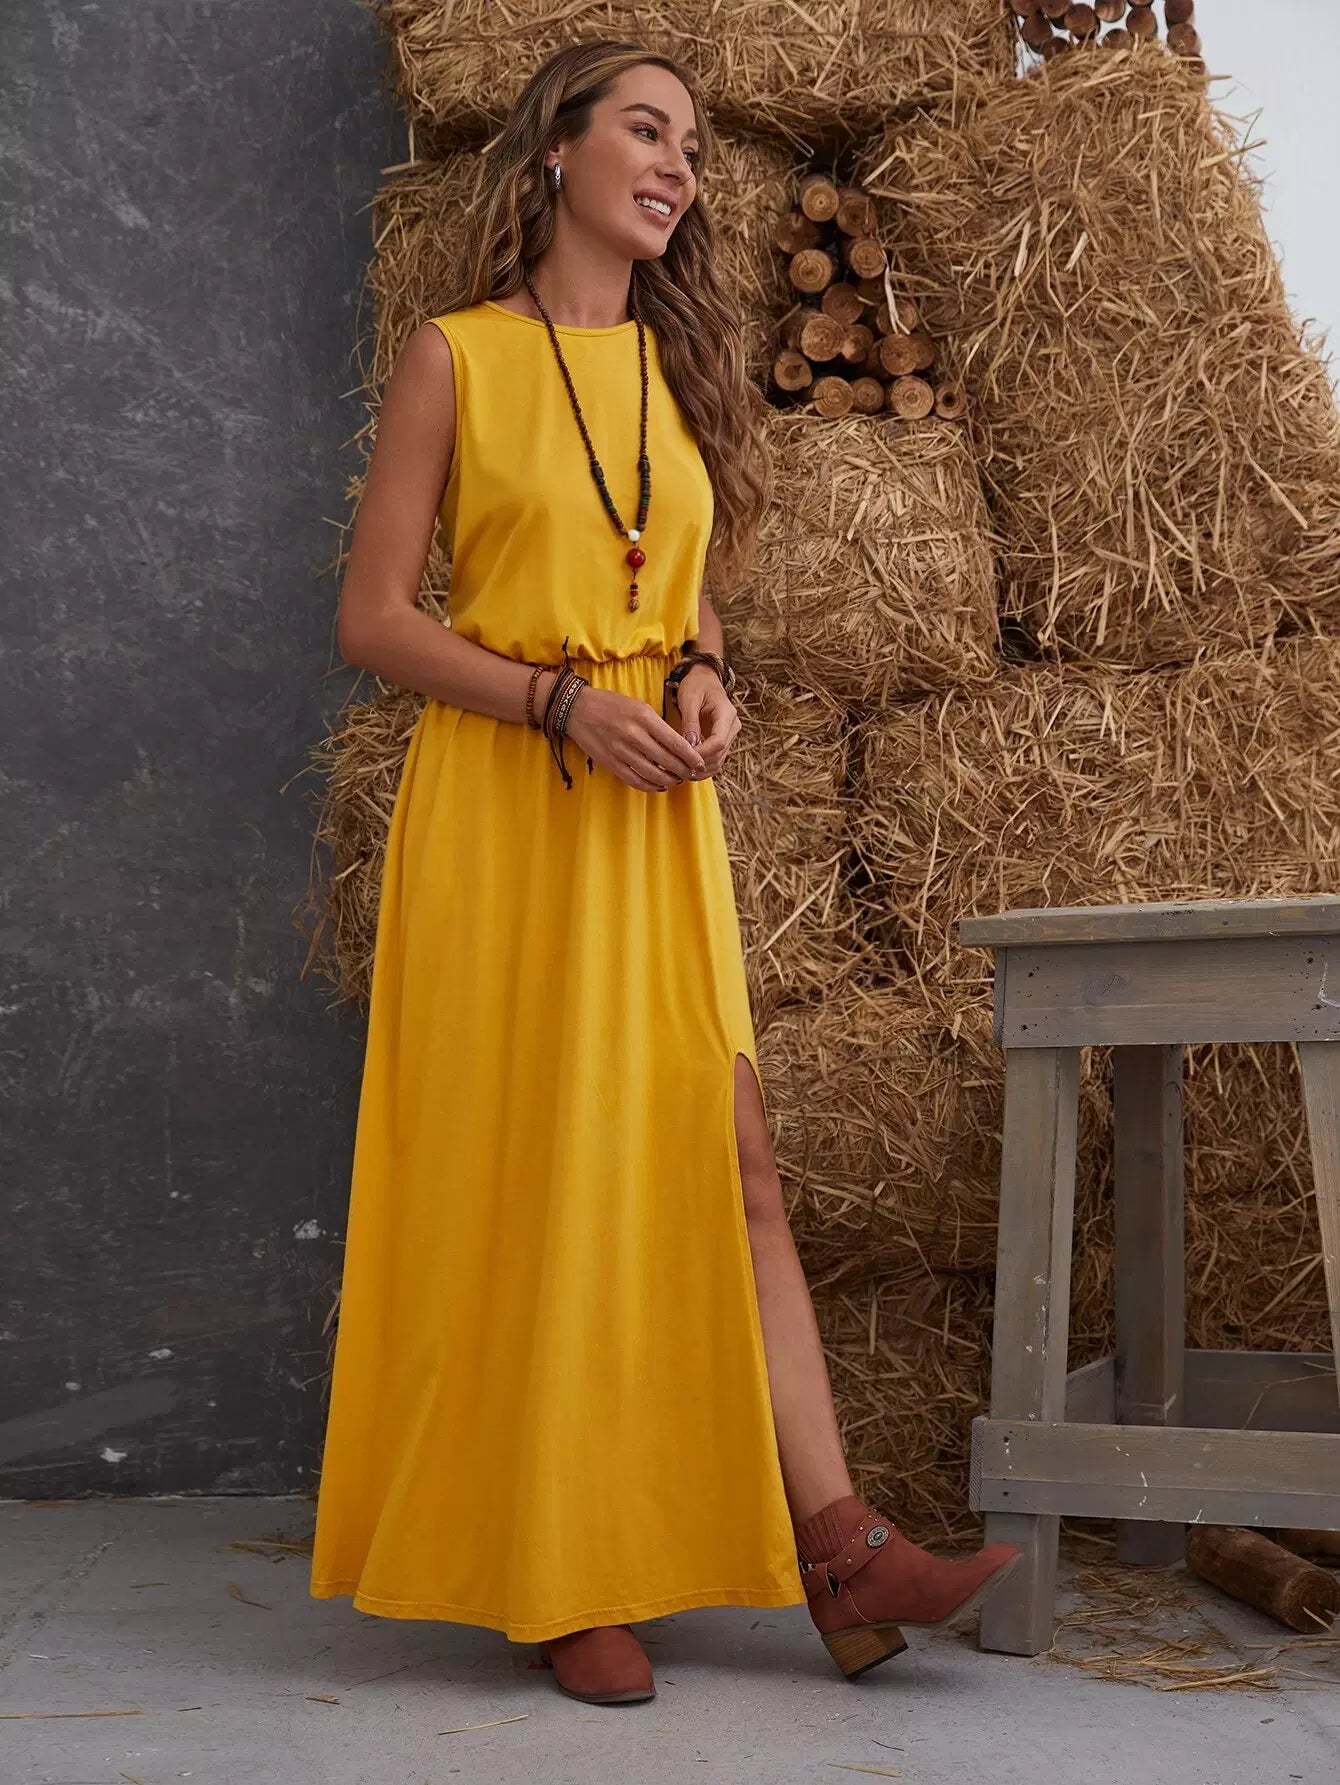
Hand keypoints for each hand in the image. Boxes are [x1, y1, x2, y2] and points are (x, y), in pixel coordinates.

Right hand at [564, 685, 707, 792]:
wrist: (577, 709)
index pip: (676, 743)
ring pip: (653, 774)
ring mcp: (621, 751)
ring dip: (669, 780)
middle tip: (691, 773)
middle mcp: (634, 735)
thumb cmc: (611, 705)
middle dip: (683, 771)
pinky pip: (635, 780)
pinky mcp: (611, 763)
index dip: (691, 757)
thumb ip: (658, 726)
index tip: (700, 763)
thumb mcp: (639, 706)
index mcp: (644, 717)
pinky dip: (650, 786)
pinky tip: (659, 785)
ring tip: (677, 780)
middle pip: (667, 761)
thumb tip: (679, 746)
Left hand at [671, 664, 740, 775]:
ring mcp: (729, 734)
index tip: (682, 758)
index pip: (718, 742)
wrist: (705, 679)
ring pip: (719, 760)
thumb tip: (689, 745)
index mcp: (727, 714)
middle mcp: (733, 726)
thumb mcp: (689, 699)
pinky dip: (702, 766)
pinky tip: (687, 768)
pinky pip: (715, 758)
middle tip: (677, 769)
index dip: (701, 754)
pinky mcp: (722, 740)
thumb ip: (690, 722)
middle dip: (699, 764)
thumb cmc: (696, 685)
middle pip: (719, 754)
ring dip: (701, 769)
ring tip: (680, 772)